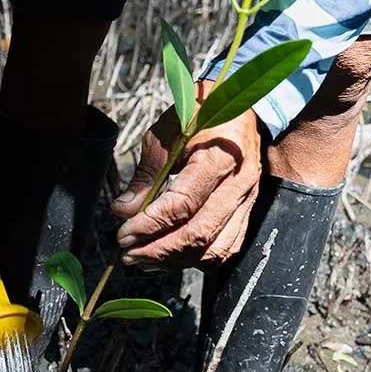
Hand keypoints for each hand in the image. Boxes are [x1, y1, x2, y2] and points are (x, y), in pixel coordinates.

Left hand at [111, 80, 261, 269]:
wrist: (241, 109)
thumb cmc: (199, 117)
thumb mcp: (165, 134)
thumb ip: (146, 174)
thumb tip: (123, 210)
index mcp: (219, 157)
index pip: (182, 204)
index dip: (149, 225)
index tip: (123, 235)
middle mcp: (239, 184)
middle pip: (197, 233)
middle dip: (157, 250)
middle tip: (128, 254)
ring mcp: (247, 202)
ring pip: (212, 249)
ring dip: (174, 261)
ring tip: (144, 261)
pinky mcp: (247, 213)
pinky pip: (225, 249)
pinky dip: (196, 260)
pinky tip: (170, 259)